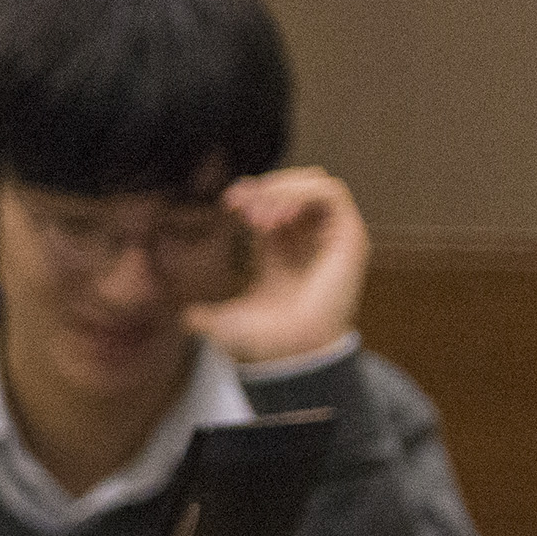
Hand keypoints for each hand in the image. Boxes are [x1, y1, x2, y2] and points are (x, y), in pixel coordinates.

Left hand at [186, 165, 366, 366]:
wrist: (293, 352)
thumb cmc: (267, 339)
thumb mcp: (227, 318)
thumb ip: (205, 315)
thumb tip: (186, 316)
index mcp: (282, 249)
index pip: (272, 202)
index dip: (252, 193)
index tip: (228, 202)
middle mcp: (309, 238)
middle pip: (294, 186)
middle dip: (266, 188)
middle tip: (241, 207)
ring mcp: (331, 236)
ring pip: (314, 183)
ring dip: (283, 188)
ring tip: (260, 215)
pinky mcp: (349, 236)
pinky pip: (332, 193)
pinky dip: (304, 192)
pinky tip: (279, 212)